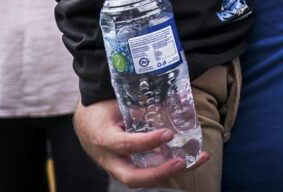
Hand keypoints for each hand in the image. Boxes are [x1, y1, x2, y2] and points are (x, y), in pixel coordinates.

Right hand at [72, 99, 208, 185]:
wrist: (85, 123)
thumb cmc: (102, 111)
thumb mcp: (118, 105)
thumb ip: (142, 108)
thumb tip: (176, 102)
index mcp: (104, 139)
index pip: (126, 145)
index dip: (147, 142)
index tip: (168, 134)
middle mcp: (110, 160)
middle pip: (132, 177)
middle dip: (159, 173)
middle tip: (181, 162)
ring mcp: (118, 168)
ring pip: (142, 179)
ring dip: (171, 172)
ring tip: (197, 160)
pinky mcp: (127, 169)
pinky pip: (147, 174)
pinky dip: (168, 168)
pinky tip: (190, 160)